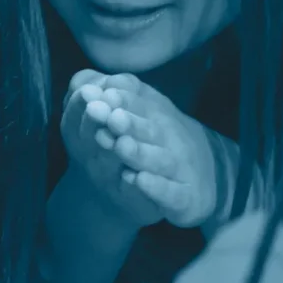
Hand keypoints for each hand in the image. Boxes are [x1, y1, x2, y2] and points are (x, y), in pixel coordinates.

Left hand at [77, 72, 222, 228]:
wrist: (190, 184)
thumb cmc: (152, 144)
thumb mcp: (138, 115)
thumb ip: (119, 96)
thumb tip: (92, 83)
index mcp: (157, 115)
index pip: (140, 104)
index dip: (122, 99)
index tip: (103, 94)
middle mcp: (170, 140)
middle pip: (149, 129)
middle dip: (129, 123)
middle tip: (111, 116)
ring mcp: (179, 169)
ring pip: (160, 160)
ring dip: (139, 153)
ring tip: (120, 145)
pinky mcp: (185, 199)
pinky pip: (172, 194)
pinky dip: (157, 187)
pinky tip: (138, 180)